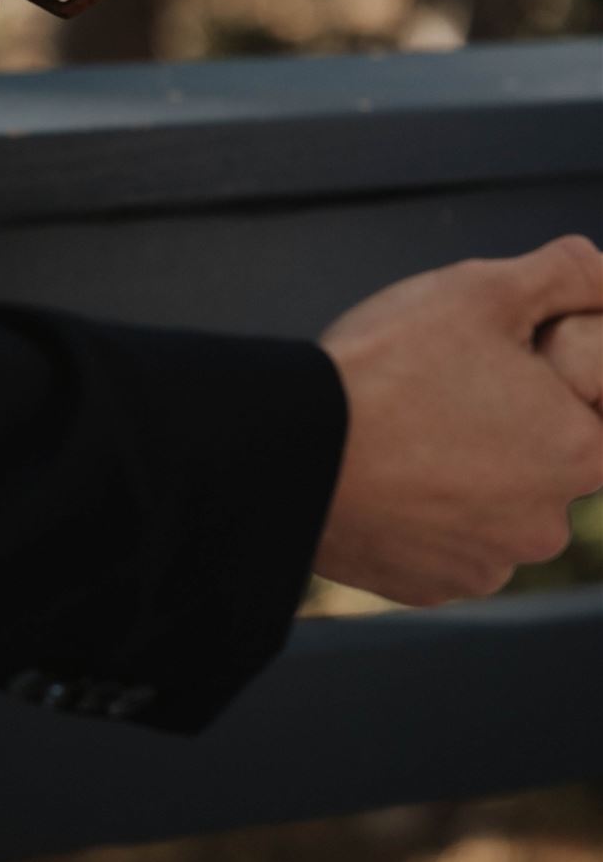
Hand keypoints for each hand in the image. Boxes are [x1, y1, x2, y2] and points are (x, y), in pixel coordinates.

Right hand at [317, 237, 602, 605]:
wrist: (290, 449)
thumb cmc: (385, 368)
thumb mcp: (482, 289)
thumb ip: (567, 273)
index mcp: (581, 453)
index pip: (597, 411)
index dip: (550, 377)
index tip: (498, 362)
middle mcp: (546, 526)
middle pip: (545, 461)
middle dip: (508, 424)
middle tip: (440, 387)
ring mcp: (488, 565)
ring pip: (494, 505)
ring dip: (466, 473)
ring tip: (405, 430)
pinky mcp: (432, 588)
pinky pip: (446, 542)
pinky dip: (424, 513)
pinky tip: (387, 475)